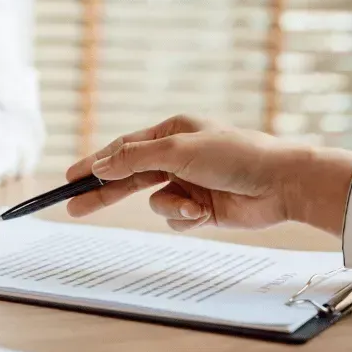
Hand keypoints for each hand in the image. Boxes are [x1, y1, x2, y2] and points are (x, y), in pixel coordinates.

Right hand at [63, 115, 351, 234]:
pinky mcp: (200, 209)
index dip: (95, 164)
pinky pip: (174, 218)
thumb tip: (100, 164)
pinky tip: (204, 213)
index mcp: (172, 132)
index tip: (69, 178)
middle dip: (104, 194)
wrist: (281, 184)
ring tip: (192, 206)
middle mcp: (177, 156)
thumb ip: (135, 159)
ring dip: (169, 207)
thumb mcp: (178, 151)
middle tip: (74, 207)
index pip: (123, 149)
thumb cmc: (235, 156)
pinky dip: (185, 218)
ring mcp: (188, 183)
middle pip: (129, 177)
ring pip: (154, 203)